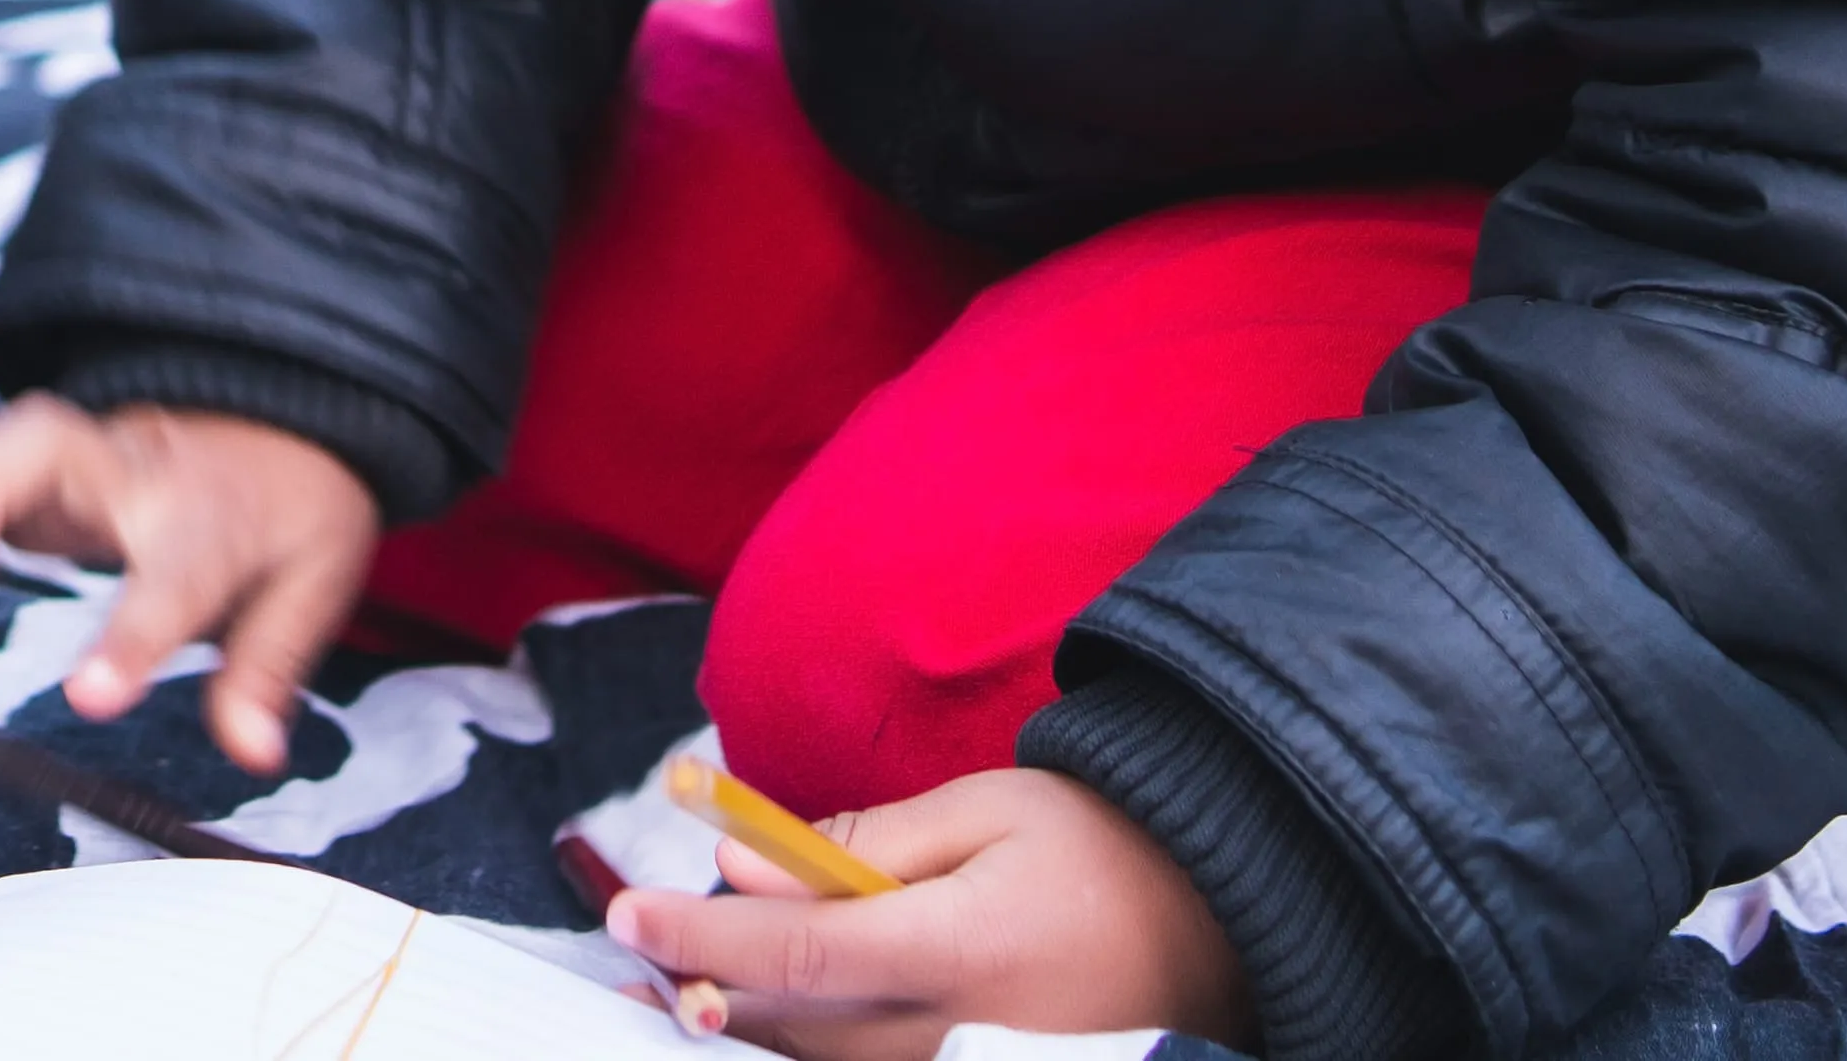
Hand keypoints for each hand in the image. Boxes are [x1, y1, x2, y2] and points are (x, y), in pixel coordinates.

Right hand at [0, 394, 380, 775]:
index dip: (131, 637)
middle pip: (37, 449)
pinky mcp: (22, 458)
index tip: (90, 698)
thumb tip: (253, 749)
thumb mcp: (309, 586)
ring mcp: (67, 451)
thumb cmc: (281, 512)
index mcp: (208, 514)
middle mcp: (126, 467)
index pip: (173, 571)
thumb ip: (267, 667)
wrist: (271, 422)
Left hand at [612, 765, 1249, 1053]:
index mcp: (959, 950)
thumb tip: (744, 863)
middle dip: (703, 990)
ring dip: (747, 1025)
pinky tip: (764, 1015)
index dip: (700, 941)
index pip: (795, 957)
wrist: (1217, 926)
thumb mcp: (985, 809)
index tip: (629, 916)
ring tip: (676, 987)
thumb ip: (858, 840)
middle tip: (634, 955)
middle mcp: (960, 1034)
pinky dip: (811, 1045)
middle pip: (794, 1029)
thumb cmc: (1101, 849)